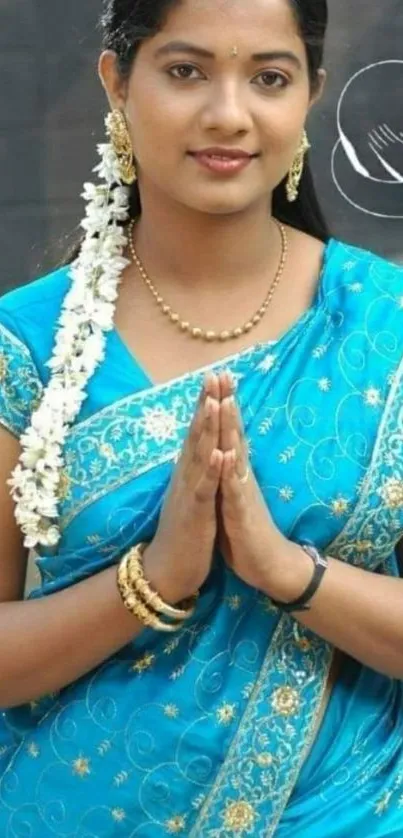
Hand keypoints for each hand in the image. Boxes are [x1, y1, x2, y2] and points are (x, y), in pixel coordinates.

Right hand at [144, 372, 223, 603]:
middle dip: (206, 404)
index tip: (213, 378)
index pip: (196, 433)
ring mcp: (188, 494)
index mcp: (187, 473)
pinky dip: (213, 470)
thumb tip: (198, 451)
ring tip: (214, 402)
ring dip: (206, 428)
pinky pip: (205, 489)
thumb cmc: (182, 534)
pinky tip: (221, 452)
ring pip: (199, 455)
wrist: (166, 571)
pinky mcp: (195, 514)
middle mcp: (185, 477)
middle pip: (196, 435)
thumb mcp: (190, 497)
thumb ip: (193, 473)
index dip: (205, 405)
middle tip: (213, 375)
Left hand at [217, 372, 309, 599]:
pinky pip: (234, 490)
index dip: (221, 404)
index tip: (215, 377)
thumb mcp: (230, 496)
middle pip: (233, 433)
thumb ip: (225, 473)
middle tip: (222, 373)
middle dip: (227, 403)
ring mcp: (242, 491)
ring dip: (232, 428)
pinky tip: (227, 454)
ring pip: (236, 454)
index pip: (227, 431)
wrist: (268, 565)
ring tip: (227, 400)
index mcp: (234, 472)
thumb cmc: (245, 530)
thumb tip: (219, 450)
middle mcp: (240, 475)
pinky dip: (230, 472)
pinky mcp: (241, 513)